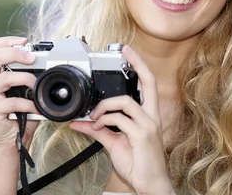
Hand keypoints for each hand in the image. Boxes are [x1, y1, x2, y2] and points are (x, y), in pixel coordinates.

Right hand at [0, 36, 40, 154]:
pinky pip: (12, 102)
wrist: (13, 143)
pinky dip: (28, 103)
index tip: (24, 42)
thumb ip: (30, 76)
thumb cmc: (21, 116)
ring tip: (36, 85)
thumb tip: (48, 63)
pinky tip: (35, 107)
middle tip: (32, 59)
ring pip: (4, 77)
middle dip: (16, 53)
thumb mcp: (26, 92)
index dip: (8, 41)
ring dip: (25, 78)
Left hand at [69, 45, 173, 194]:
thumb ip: (97, 130)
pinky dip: (104, 120)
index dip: (140, 66)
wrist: (149, 184)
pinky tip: (99, 127)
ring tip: (94, 116)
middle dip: (138, 63)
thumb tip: (79, 122)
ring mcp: (148, 124)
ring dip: (104, 106)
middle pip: (149, 82)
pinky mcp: (142, 134)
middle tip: (126, 50)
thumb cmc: (138, 163)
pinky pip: (119, 119)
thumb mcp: (114, 143)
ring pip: (125, 101)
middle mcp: (151, 116)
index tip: (129, 52)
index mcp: (147, 115)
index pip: (148, 84)